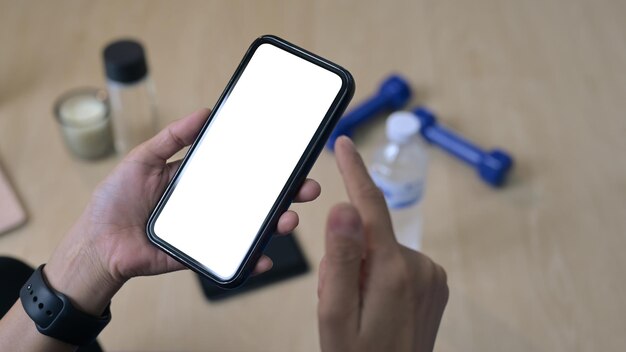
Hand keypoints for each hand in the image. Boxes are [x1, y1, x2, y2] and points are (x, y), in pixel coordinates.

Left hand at [44, 108, 320, 314]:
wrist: (96, 243)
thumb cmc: (115, 200)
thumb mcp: (143, 158)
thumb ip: (173, 137)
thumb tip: (205, 112)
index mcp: (200, 181)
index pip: (240, 171)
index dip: (266, 167)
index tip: (290, 159)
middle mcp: (210, 205)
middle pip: (254, 200)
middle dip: (285, 195)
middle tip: (307, 189)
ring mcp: (208, 231)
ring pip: (250, 229)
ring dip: (275, 225)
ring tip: (288, 219)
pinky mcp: (200, 256)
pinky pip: (229, 259)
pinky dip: (249, 261)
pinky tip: (265, 258)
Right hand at [318, 137, 447, 351]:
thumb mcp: (335, 313)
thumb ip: (340, 259)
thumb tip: (345, 209)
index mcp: (392, 271)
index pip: (370, 206)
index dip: (354, 172)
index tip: (344, 143)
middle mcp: (419, 267)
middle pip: (368, 235)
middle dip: (346, 254)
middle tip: (339, 297)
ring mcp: (431, 276)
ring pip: (380, 250)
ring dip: (361, 268)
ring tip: (359, 307)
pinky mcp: (434, 283)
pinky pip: (396, 262)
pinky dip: (379, 275)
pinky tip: (376, 305)